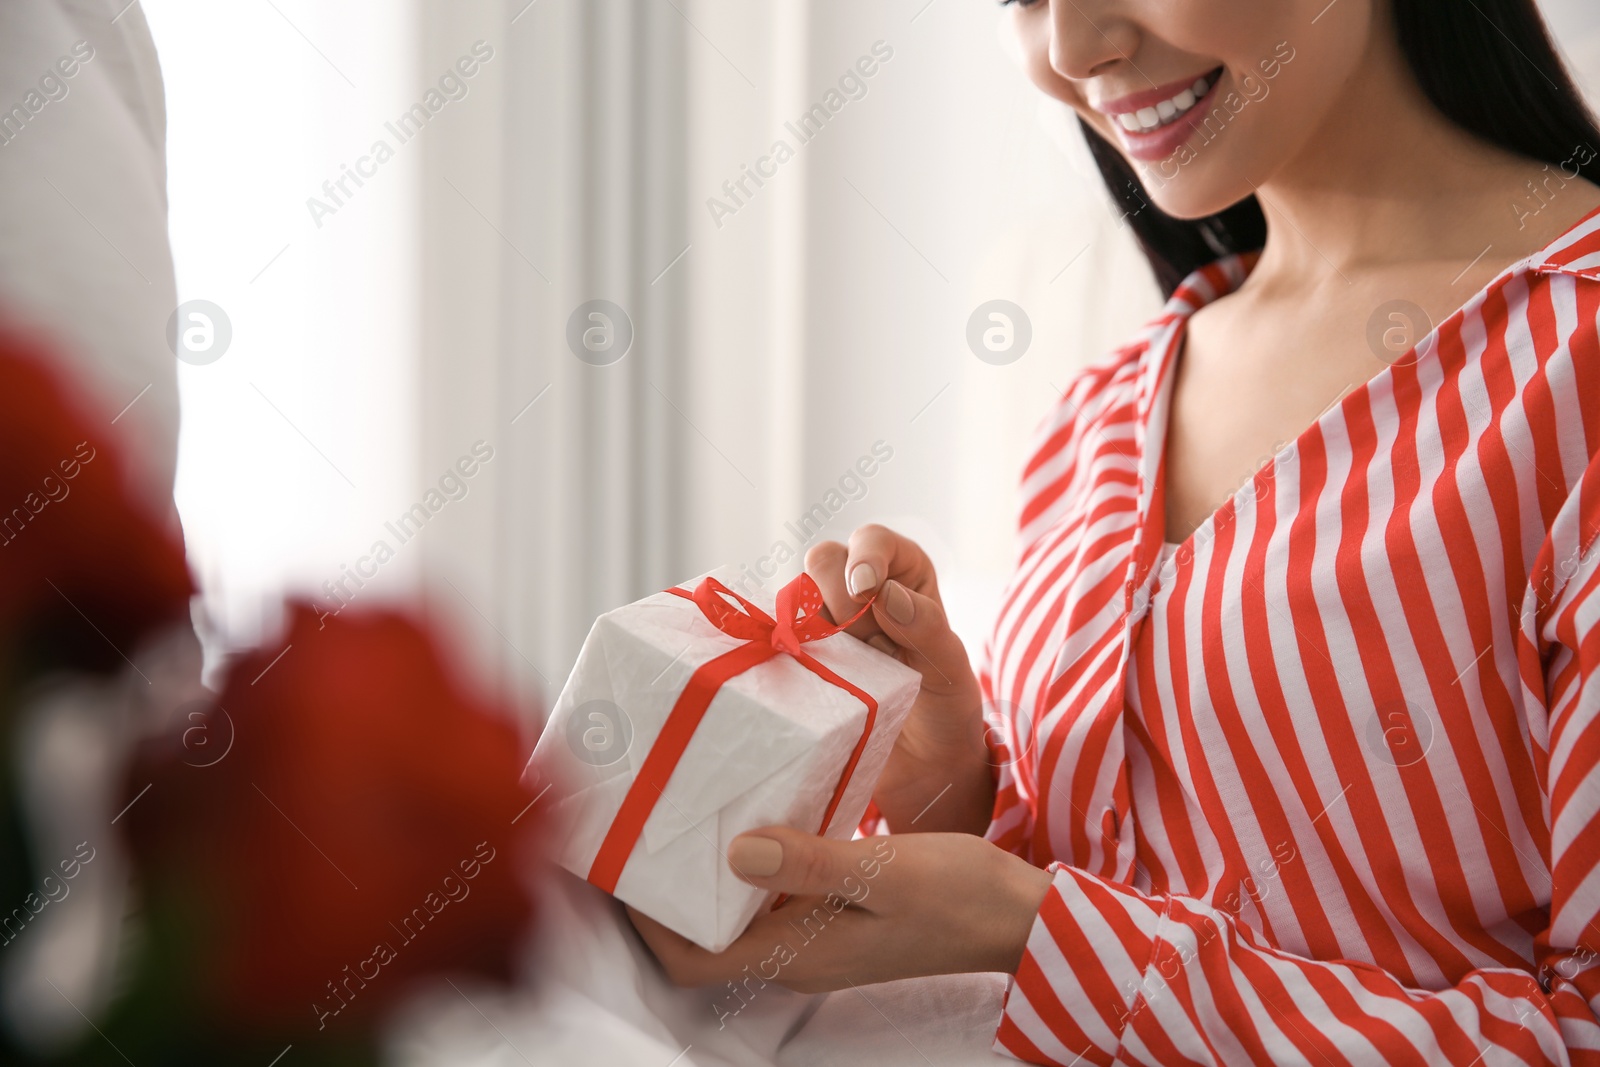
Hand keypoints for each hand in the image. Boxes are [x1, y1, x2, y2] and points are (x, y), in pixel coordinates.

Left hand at [627, 826, 1052, 993]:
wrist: (1020, 916)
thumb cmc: (961, 897)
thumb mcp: (884, 871)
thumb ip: (810, 862)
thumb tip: (735, 852)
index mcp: (799, 951)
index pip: (693, 958)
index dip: (646, 923)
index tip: (619, 869)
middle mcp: (799, 950)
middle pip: (707, 934)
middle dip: (668, 890)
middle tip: (643, 826)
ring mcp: (820, 933)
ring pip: (740, 911)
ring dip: (709, 871)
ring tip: (685, 810)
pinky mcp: (840, 911)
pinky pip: (778, 892)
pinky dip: (753, 860)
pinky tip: (757, 810)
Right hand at [804, 525, 990, 832]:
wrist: (923, 768)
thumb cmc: (945, 711)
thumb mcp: (951, 670)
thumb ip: (926, 627)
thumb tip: (884, 593)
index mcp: (902, 577)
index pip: (872, 541)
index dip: (863, 557)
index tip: (866, 590)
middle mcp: (859, 592)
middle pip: (823, 561)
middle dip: (836, 594)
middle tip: (860, 638)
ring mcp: (825, 626)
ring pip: (794, 599)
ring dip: (812, 630)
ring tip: (843, 670)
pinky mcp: (800, 659)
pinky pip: (775, 639)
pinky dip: (784, 653)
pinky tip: (806, 678)